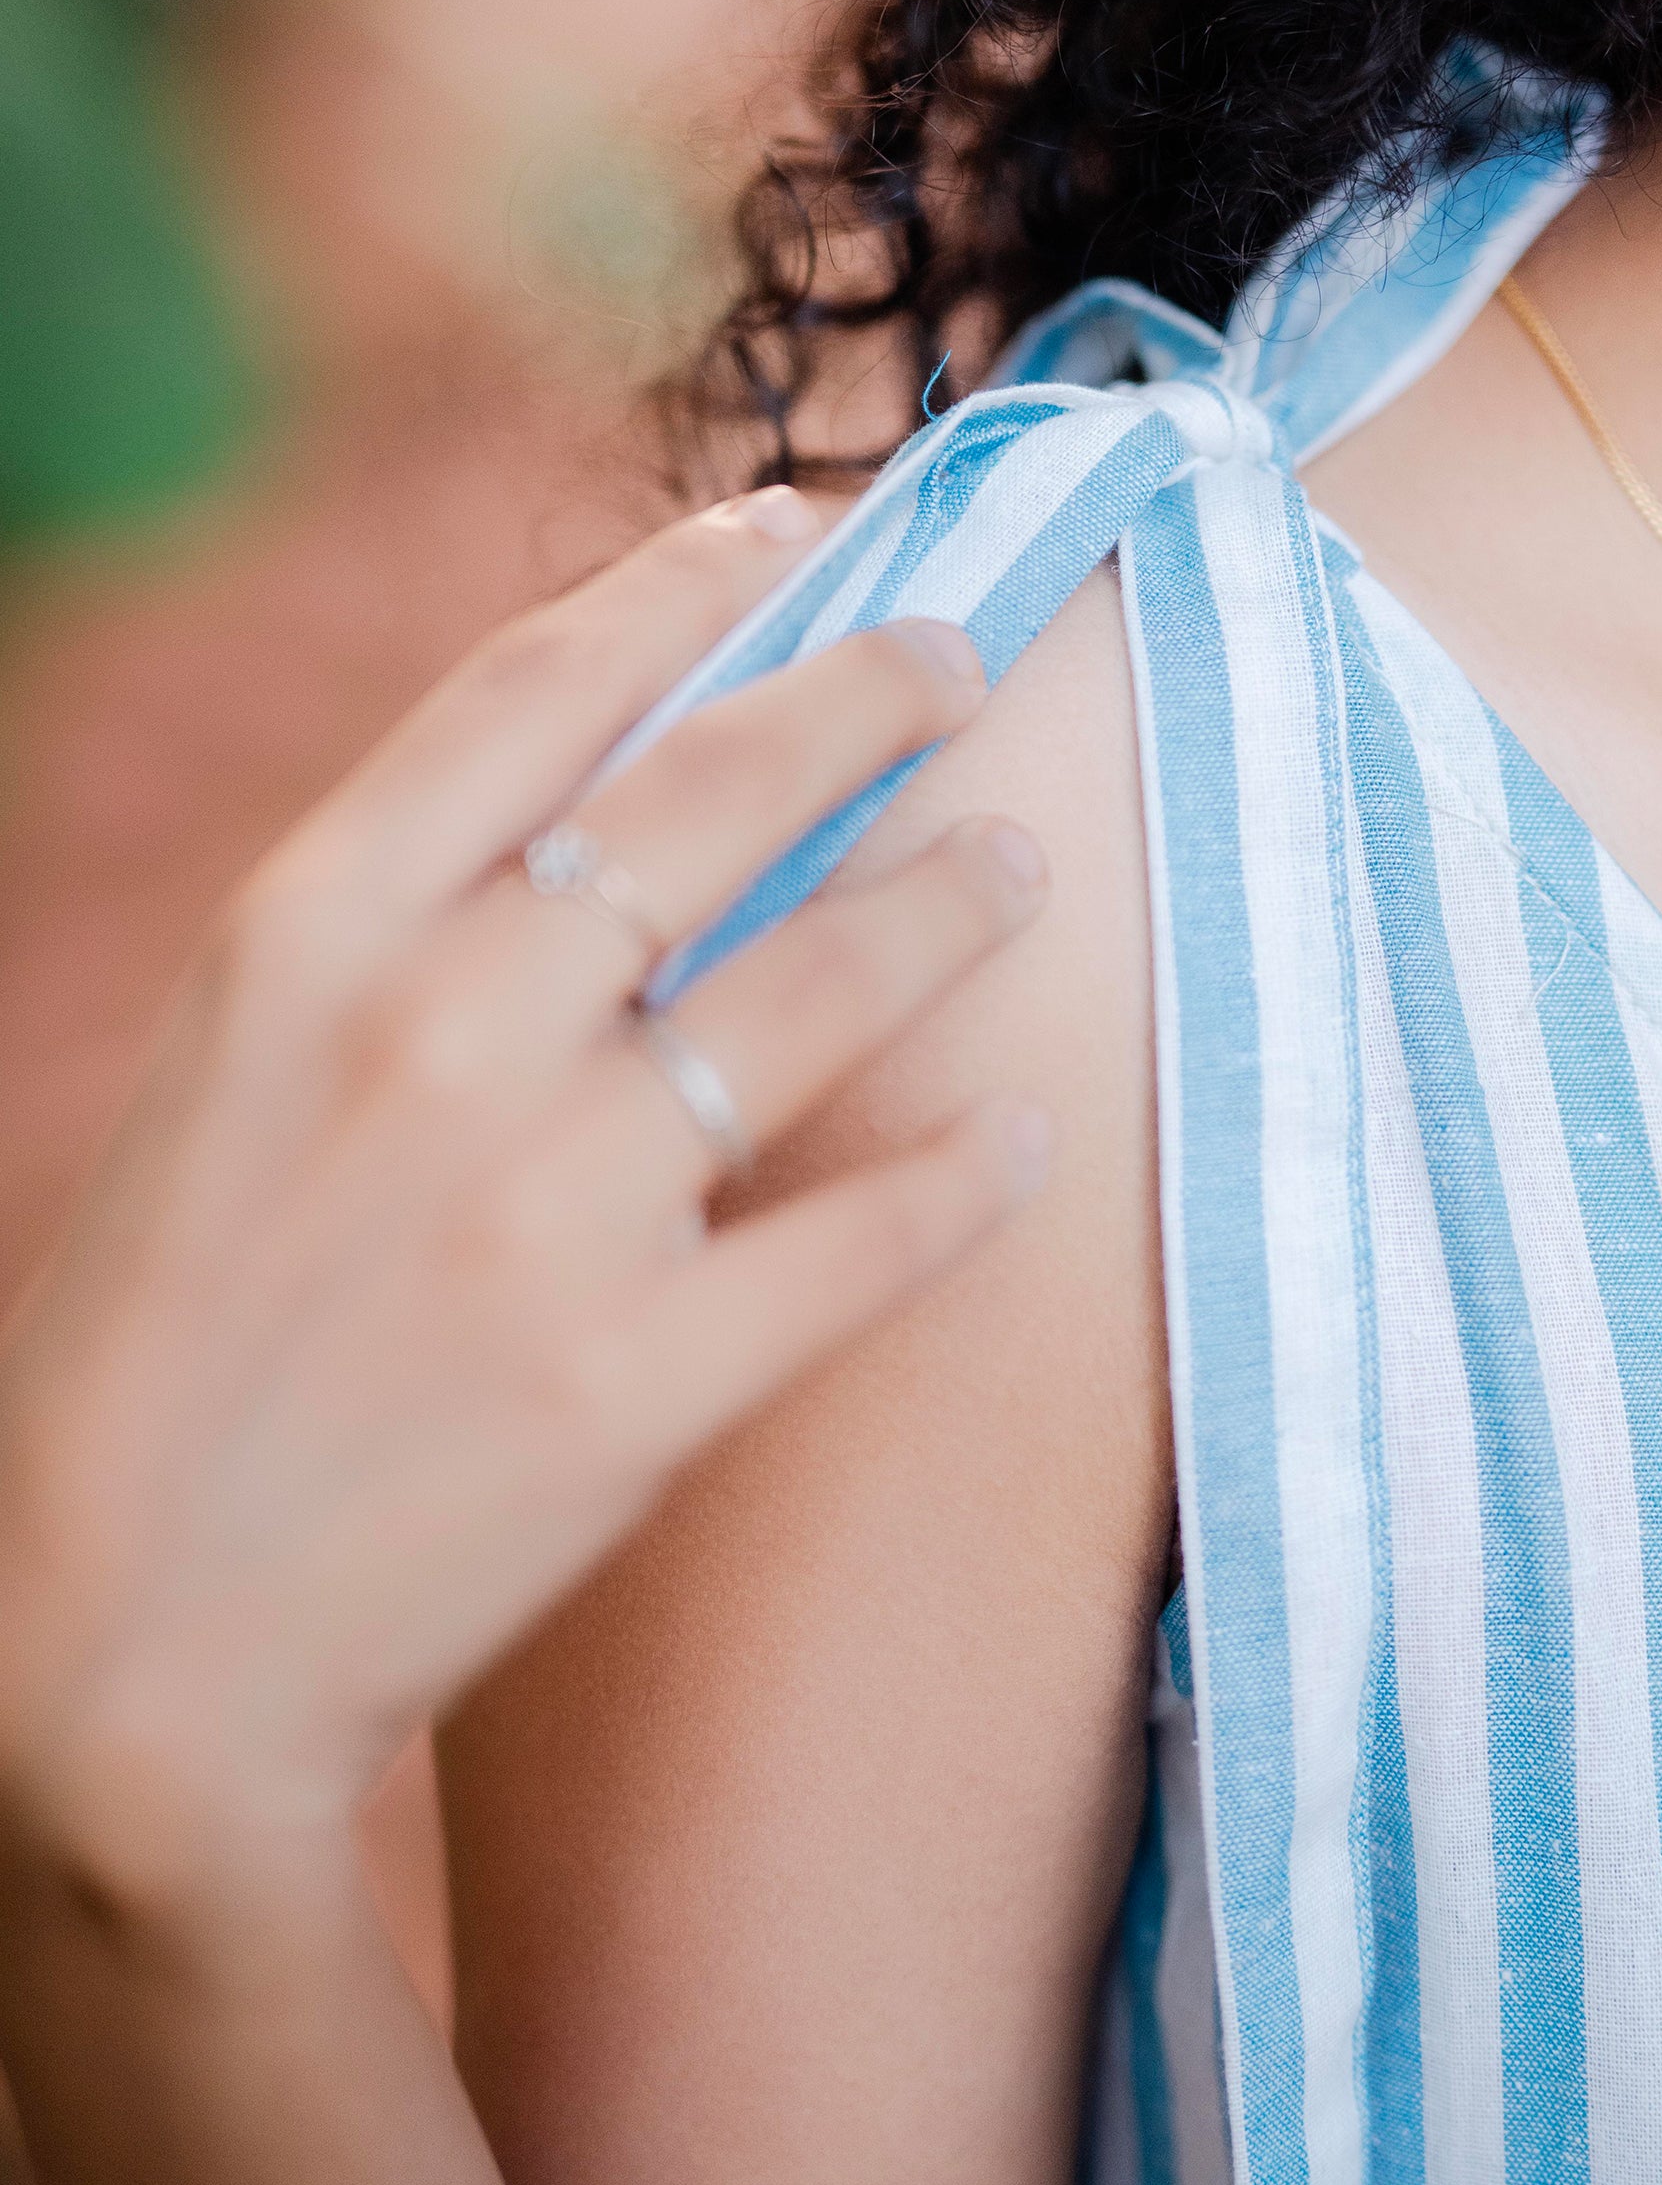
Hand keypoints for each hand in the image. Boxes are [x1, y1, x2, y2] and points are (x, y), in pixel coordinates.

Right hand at [0, 489, 1051, 1902]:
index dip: (682, 590)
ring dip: (946, 903)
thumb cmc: (156, 1349)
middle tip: (960, 657)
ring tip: (1017, 861)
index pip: (531, 692)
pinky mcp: (645, 1377)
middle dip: (863, 700)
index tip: (787, 530)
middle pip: (711, 800)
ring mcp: (555, 1204)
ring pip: (819, 989)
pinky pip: (864, 1235)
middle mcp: (442, 1032)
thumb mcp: (224, 1076)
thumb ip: (390, 935)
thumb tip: (581, 814)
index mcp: (307, 938)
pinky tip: (1022, 1133)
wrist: (115, 1655)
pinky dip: (963, 1176)